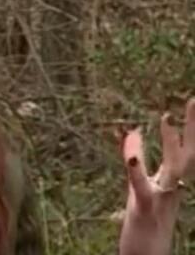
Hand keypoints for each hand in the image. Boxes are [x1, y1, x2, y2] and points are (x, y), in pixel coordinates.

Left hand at [119, 98, 194, 254]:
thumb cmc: (145, 221)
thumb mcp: (138, 185)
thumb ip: (138, 159)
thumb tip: (134, 131)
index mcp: (172, 180)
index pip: (185, 149)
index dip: (188, 127)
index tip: (191, 99)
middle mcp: (172, 187)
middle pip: (187, 154)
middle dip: (192, 127)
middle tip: (193, 98)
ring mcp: (162, 198)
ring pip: (172, 169)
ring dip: (171, 145)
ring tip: (166, 118)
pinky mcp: (144, 208)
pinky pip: (142, 189)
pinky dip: (137, 172)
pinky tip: (131, 159)